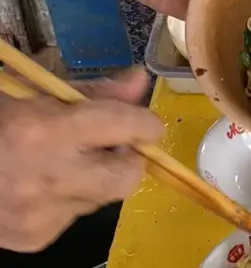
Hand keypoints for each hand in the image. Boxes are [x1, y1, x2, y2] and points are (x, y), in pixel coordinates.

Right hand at [0, 68, 163, 251]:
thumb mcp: (34, 92)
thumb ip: (92, 92)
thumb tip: (140, 82)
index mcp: (45, 133)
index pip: (125, 127)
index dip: (145, 123)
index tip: (146, 122)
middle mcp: (48, 180)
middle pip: (127, 177)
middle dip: (129, 159)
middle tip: (113, 144)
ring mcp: (41, 216)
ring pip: (102, 196)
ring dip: (96, 176)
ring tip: (63, 159)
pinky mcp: (36, 239)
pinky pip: (75, 214)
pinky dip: (70, 196)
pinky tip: (41, 183)